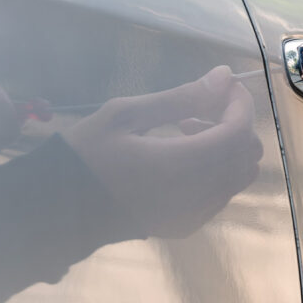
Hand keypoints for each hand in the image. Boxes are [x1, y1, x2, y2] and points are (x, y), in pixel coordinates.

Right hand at [62, 66, 261, 237]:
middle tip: (199, 107)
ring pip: (239, 175)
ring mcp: (194, 215)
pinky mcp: (187, 225)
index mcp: (181, 165)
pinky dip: (218, 169)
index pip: (238, 131)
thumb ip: (181, 97)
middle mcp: (196, 195)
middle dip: (234, 123)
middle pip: (247, 154)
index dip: (240, 103)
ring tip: (187, 130)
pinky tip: (183, 158)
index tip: (224, 85)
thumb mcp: (126, 115)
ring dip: (227, 147)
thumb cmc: (85, 156)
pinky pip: (223, 193)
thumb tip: (224, 76)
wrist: (56, 212)